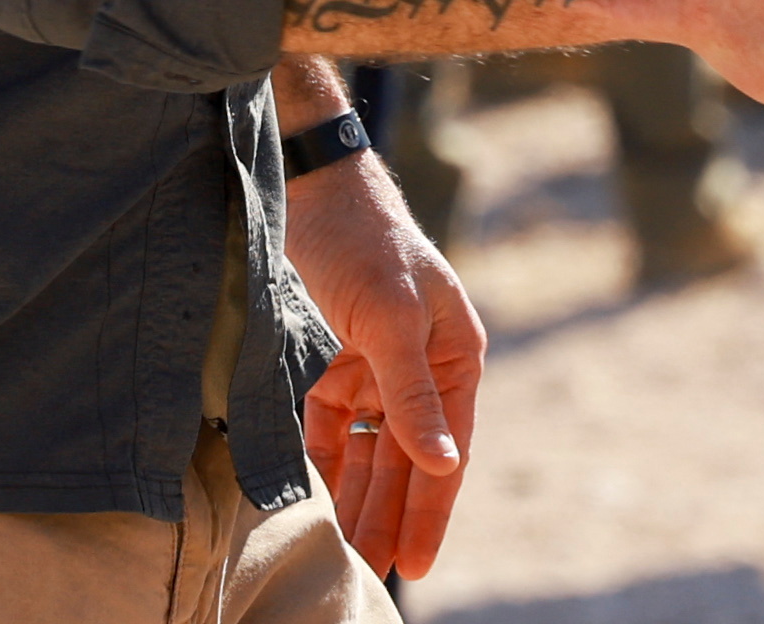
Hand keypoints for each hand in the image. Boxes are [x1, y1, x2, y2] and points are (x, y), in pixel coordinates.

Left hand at [286, 156, 484, 578]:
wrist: (308, 191)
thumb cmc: (366, 245)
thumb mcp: (393, 319)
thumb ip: (413, 394)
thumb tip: (446, 463)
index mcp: (454, 357)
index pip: (447, 451)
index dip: (432, 510)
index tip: (417, 565)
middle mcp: (421, 368)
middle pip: (407, 460)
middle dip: (390, 516)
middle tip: (370, 572)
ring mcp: (376, 367)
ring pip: (370, 451)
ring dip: (357, 499)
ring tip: (343, 553)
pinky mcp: (333, 362)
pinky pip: (333, 429)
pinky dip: (325, 463)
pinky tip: (314, 501)